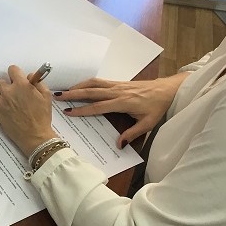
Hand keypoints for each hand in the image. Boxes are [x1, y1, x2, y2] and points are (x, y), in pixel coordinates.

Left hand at [0, 65, 57, 156]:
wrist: (35, 136)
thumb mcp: (46, 96)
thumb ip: (38, 82)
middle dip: (7, 85)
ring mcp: (0, 103)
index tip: (17, 79)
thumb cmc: (42, 116)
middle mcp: (8, 92)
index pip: (12, 69)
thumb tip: (29, 76)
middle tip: (13, 92)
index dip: (15, 74)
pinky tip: (5, 109)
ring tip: (5, 99)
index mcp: (21, 85)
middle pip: (0, 81)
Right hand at [54, 73, 188, 147]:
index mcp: (123, 103)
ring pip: (94, 84)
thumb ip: (133, 134)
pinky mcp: (119, 82)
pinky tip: (80, 86)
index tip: (68, 112)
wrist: (168, 90)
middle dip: (73, 94)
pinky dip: (87, 83)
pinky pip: (100, 81)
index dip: (82, 109)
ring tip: (65, 90)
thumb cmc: (158, 107)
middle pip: (92, 92)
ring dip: (78, 86)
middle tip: (58, 96)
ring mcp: (117, 85)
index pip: (98, 107)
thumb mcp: (148, 124)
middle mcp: (117, 92)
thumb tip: (118, 144)